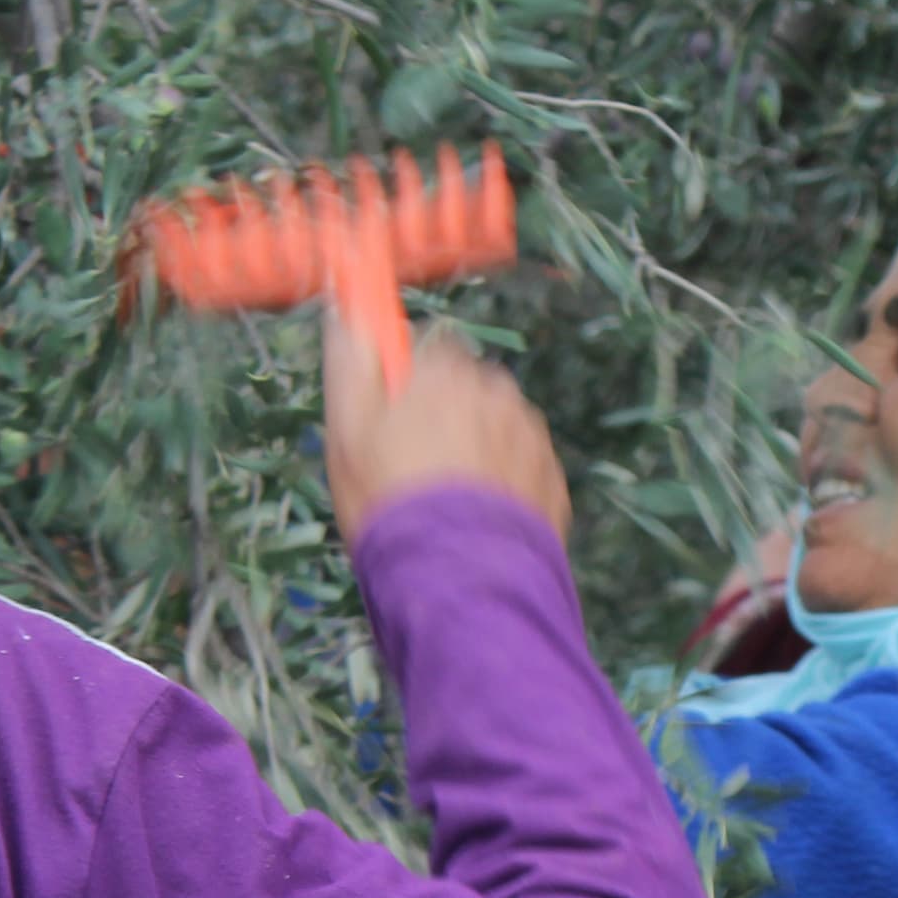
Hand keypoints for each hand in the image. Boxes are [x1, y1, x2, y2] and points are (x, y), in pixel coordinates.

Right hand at [322, 315, 571, 544]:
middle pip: (465, 386)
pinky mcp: (551, 477)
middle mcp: (495, 390)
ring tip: (447, 499)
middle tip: (414, 468)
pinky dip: (503, 481)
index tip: (390, 418)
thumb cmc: (390, 504)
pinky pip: (521, 465)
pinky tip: (477, 516)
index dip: (406, 381)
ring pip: (496, 425)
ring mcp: (530, 434)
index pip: (427, 348)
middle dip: (444, 413)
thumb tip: (348, 314)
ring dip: (477, 446)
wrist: (460, 582)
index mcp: (443, 372)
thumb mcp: (346, 434)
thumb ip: (349, 364)